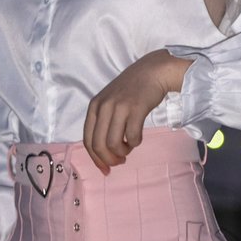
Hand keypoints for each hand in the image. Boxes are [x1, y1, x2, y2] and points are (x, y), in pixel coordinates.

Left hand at [83, 50, 187, 172]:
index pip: (88, 140)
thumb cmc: (132, 90)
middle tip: (119, 162)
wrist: (153, 71)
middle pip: (99, 145)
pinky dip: (135, 143)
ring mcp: (119, 107)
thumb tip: (103, 153)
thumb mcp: (110, 102)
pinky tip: (137, 138)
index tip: (105, 169)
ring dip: (123, 152)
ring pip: (113, 143)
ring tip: (129, 148)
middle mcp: (103, 106)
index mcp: (94, 106)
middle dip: (109, 160)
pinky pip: (132, 137)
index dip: (95, 159)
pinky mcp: (136, 108)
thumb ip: (103, 122)